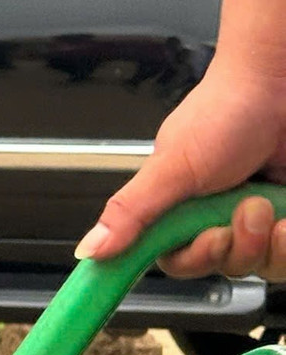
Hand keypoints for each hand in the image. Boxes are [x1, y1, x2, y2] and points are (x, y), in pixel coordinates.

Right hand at [75, 59, 285, 279]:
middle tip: (240, 207)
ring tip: (265, 203)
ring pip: (262, 266)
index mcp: (178, 209)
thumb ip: (131, 211)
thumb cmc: (226, 112)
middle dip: (236, 243)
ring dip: (267, 241)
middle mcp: (216, 218)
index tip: (206, 244)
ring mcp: (255, 221)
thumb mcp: (171, 166)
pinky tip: (285, 215)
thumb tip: (88, 248)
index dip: (193, 257)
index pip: (176, 259)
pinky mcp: (284, 222)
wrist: (279, 89)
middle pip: (225, 266)